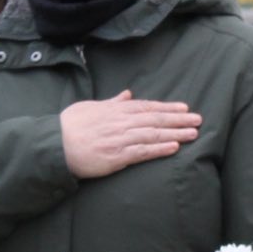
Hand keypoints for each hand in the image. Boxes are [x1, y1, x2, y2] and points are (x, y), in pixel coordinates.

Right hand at [59, 91, 200, 179]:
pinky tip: (174, 147)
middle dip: (178, 119)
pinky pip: (142, 152)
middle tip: (198, 120)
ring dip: (175, 133)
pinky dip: (159, 149)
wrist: (54, 144)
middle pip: (155, 119)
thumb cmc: (70, 126)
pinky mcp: (116, 157)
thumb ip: (112, 102)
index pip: (147, 107)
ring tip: (193, 134)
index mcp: (115, 110)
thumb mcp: (91, 107)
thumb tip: (127, 94)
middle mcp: (120, 123)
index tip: (183, 108)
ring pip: (153, 134)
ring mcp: (119, 140)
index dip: (167, 107)